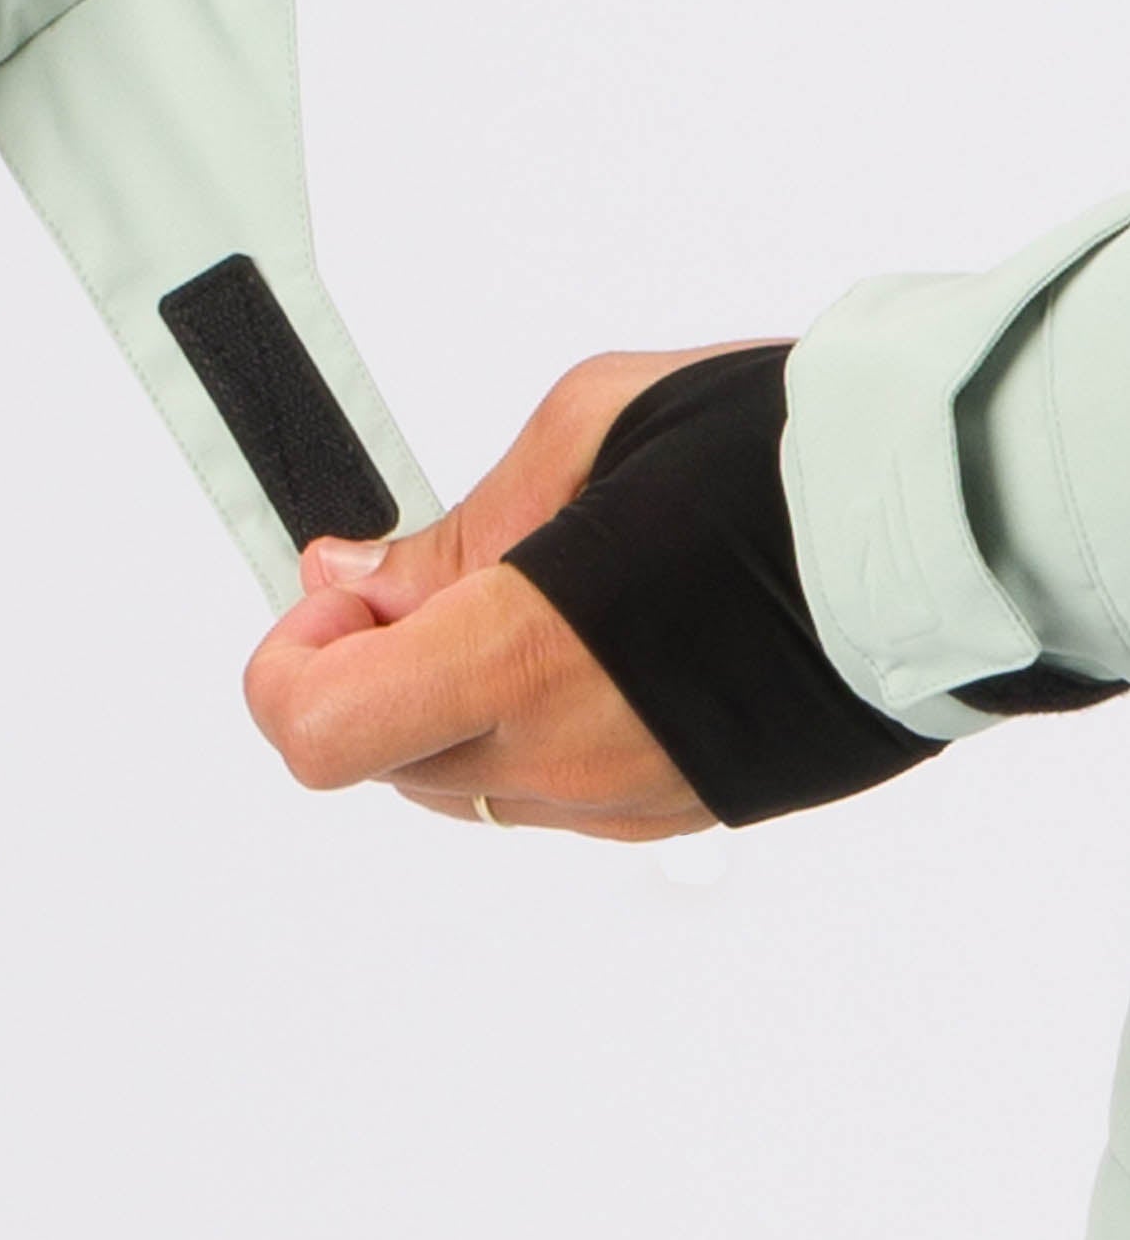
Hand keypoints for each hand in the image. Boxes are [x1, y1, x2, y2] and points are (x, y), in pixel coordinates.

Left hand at [242, 338, 791, 839]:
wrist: (946, 529)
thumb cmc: (776, 456)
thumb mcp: (585, 424)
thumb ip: (453, 524)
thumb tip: (353, 578)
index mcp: (522, 653)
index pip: (315, 729)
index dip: (292, 660)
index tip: (345, 592)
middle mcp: (564, 755)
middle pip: (377, 759)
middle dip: (369, 669)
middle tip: (429, 578)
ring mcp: (625, 803)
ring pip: (459, 785)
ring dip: (446, 701)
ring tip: (526, 593)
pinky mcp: (679, 815)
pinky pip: (547, 794)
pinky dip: (525, 726)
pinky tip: (588, 637)